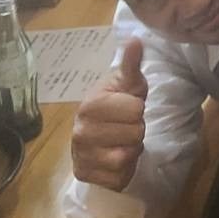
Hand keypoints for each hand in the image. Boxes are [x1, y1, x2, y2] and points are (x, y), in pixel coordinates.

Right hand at [71, 38, 148, 191]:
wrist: (98, 137)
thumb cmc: (117, 105)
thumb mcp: (128, 84)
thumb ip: (132, 64)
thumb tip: (136, 39)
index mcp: (90, 105)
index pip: (136, 110)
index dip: (138, 109)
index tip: (128, 109)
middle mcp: (80, 131)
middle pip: (134, 134)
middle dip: (136, 130)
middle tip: (125, 127)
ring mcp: (80, 156)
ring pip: (126, 157)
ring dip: (132, 150)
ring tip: (121, 141)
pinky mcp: (85, 176)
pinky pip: (118, 178)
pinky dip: (123, 171)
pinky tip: (114, 159)